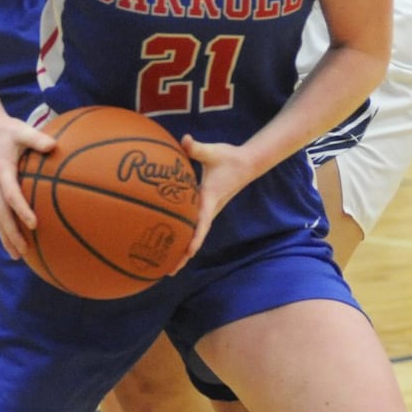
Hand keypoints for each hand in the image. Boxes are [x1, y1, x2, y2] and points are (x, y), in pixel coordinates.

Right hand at [0, 115, 55, 259]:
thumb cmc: (7, 130)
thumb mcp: (21, 130)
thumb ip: (36, 138)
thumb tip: (54, 146)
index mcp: (1, 170)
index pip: (11, 194)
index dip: (21, 209)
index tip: (34, 224)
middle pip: (1, 214)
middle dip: (11, 233)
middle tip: (25, 251)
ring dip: (6, 237)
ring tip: (17, 256)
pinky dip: (4, 229)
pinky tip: (13, 241)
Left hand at [174, 134, 253, 270]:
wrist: (246, 164)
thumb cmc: (228, 158)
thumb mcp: (213, 152)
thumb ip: (197, 148)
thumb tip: (184, 140)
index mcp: (209, 200)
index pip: (201, 224)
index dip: (194, 239)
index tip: (186, 253)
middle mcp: (208, 210)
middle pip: (195, 238)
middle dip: (182, 255)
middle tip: (166, 271)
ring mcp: (208, 212)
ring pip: (194, 236)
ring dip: (182, 251)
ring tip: (166, 267)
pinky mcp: (206, 209)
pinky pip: (193, 228)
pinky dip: (184, 238)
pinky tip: (171, 242)